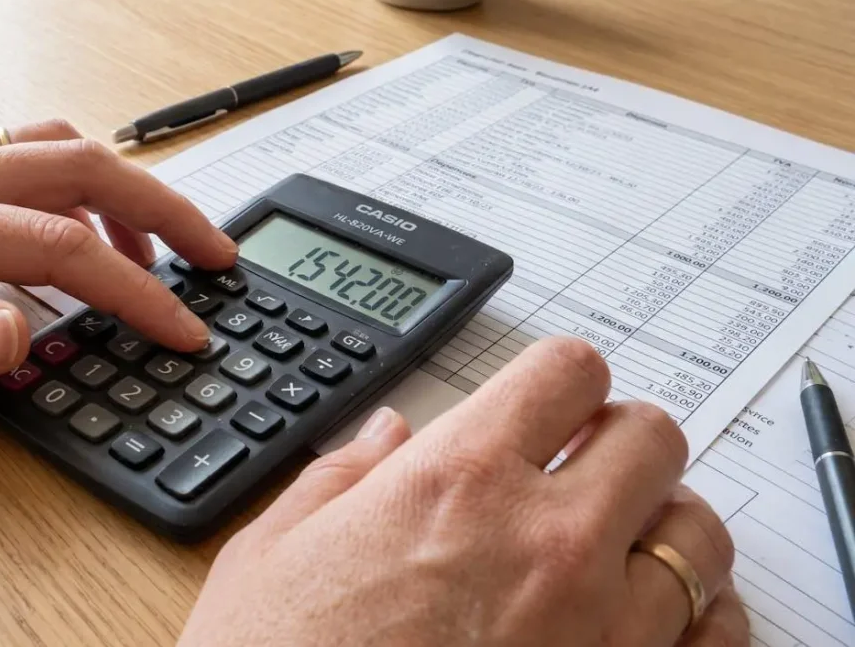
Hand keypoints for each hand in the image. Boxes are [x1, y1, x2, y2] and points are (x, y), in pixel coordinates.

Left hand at [0, 120, 235, 405]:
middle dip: (166, 211)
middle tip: (218, 259)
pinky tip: (69, 231)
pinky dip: (71, 187)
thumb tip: (25, 331)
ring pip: (55, 151)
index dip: (138, 294)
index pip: (63, 248)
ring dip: (122, 194)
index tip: (185, 330)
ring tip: (156, 252)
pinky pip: (17, 159)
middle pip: (83, 167)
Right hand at [182, 337, 745, 646]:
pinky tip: (657, 616)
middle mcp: (545, 542)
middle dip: (620, 442)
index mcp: (455, 482)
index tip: (552, 406)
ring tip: (621, 544)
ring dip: (663, 527)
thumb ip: (340, 477)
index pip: (567, 372)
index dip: (561, 381)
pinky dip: (700, 615)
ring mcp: (599, 626)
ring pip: (698, 536)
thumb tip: (384, 436)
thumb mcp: (272, 554)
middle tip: (587, 468)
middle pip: (652, 438)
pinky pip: (719, 634)